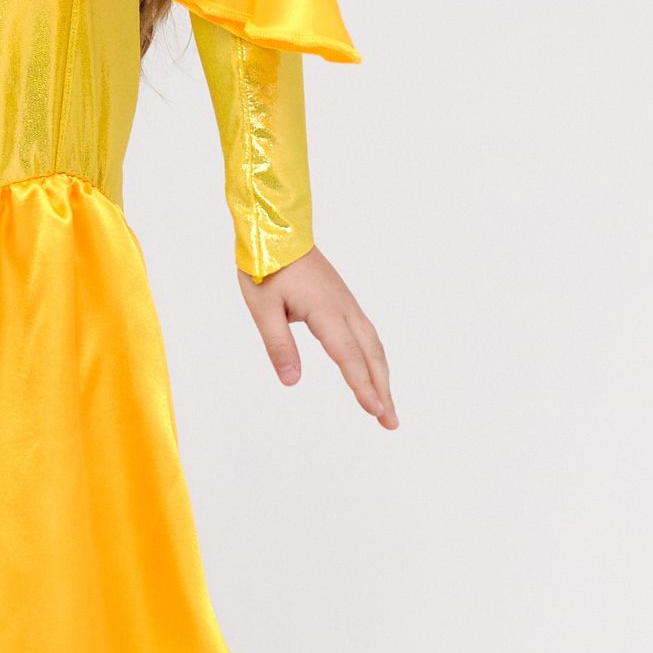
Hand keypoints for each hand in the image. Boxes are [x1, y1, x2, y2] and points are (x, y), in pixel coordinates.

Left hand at [238, 245, 397, 428]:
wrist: (277, 229)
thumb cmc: (266, 266)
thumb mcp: (262, 307)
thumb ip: (278, 345)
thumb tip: (291, 381)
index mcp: (325, 310)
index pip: (349, 356)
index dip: (363, 386)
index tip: (377, 412)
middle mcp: (343, 308)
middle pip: (371, 355)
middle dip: (382, 390)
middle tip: (391, 423)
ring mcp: (346, 302)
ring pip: (373, 344)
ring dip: (382, 376)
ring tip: (386, 405)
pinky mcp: (343, 299)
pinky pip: (366, 333)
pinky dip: (375, 357)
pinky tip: (373, 370)